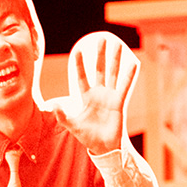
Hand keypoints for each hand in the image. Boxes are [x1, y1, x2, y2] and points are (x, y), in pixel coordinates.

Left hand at [48, 32, 136, 154]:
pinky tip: (133, 63)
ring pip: (112, 74)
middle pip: (99, 70)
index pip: (82, 77)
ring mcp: (109, 97)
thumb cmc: (88, 136)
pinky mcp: (119, 102)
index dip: (80, 65)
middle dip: (100, 55)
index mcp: (86, 98)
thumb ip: (62, 116)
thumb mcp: (72, 125)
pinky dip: (129, 75)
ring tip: (117, 45)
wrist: (103, 147)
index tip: (77, 50)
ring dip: (114, 60)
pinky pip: (124, 86)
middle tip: (102, 39)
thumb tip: (53, 106)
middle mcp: (99, 94)